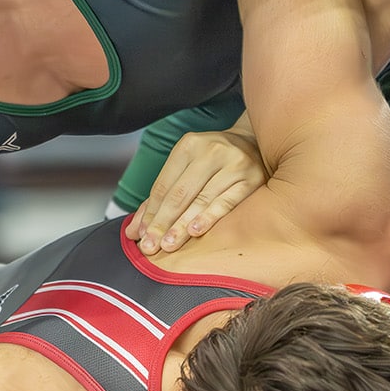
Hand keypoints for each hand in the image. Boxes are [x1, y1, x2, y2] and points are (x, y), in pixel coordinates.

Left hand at [124, 126, 266, 254]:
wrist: (255, 144)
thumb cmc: (213, 161)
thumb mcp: (186, 168)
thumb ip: (160, 198)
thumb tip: (134, 231)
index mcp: (189, 145)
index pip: (163, 185)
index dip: (150, 212)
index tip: (140, 235)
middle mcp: (211, 150)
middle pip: (179, 194)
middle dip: (162, 223)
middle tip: (150, 246)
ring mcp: (234, 164)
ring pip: (201, 200)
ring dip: (181, 225)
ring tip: (168, 245)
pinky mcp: (252, 178)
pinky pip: (227, 202)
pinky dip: (210, 217)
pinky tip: (196, 231)